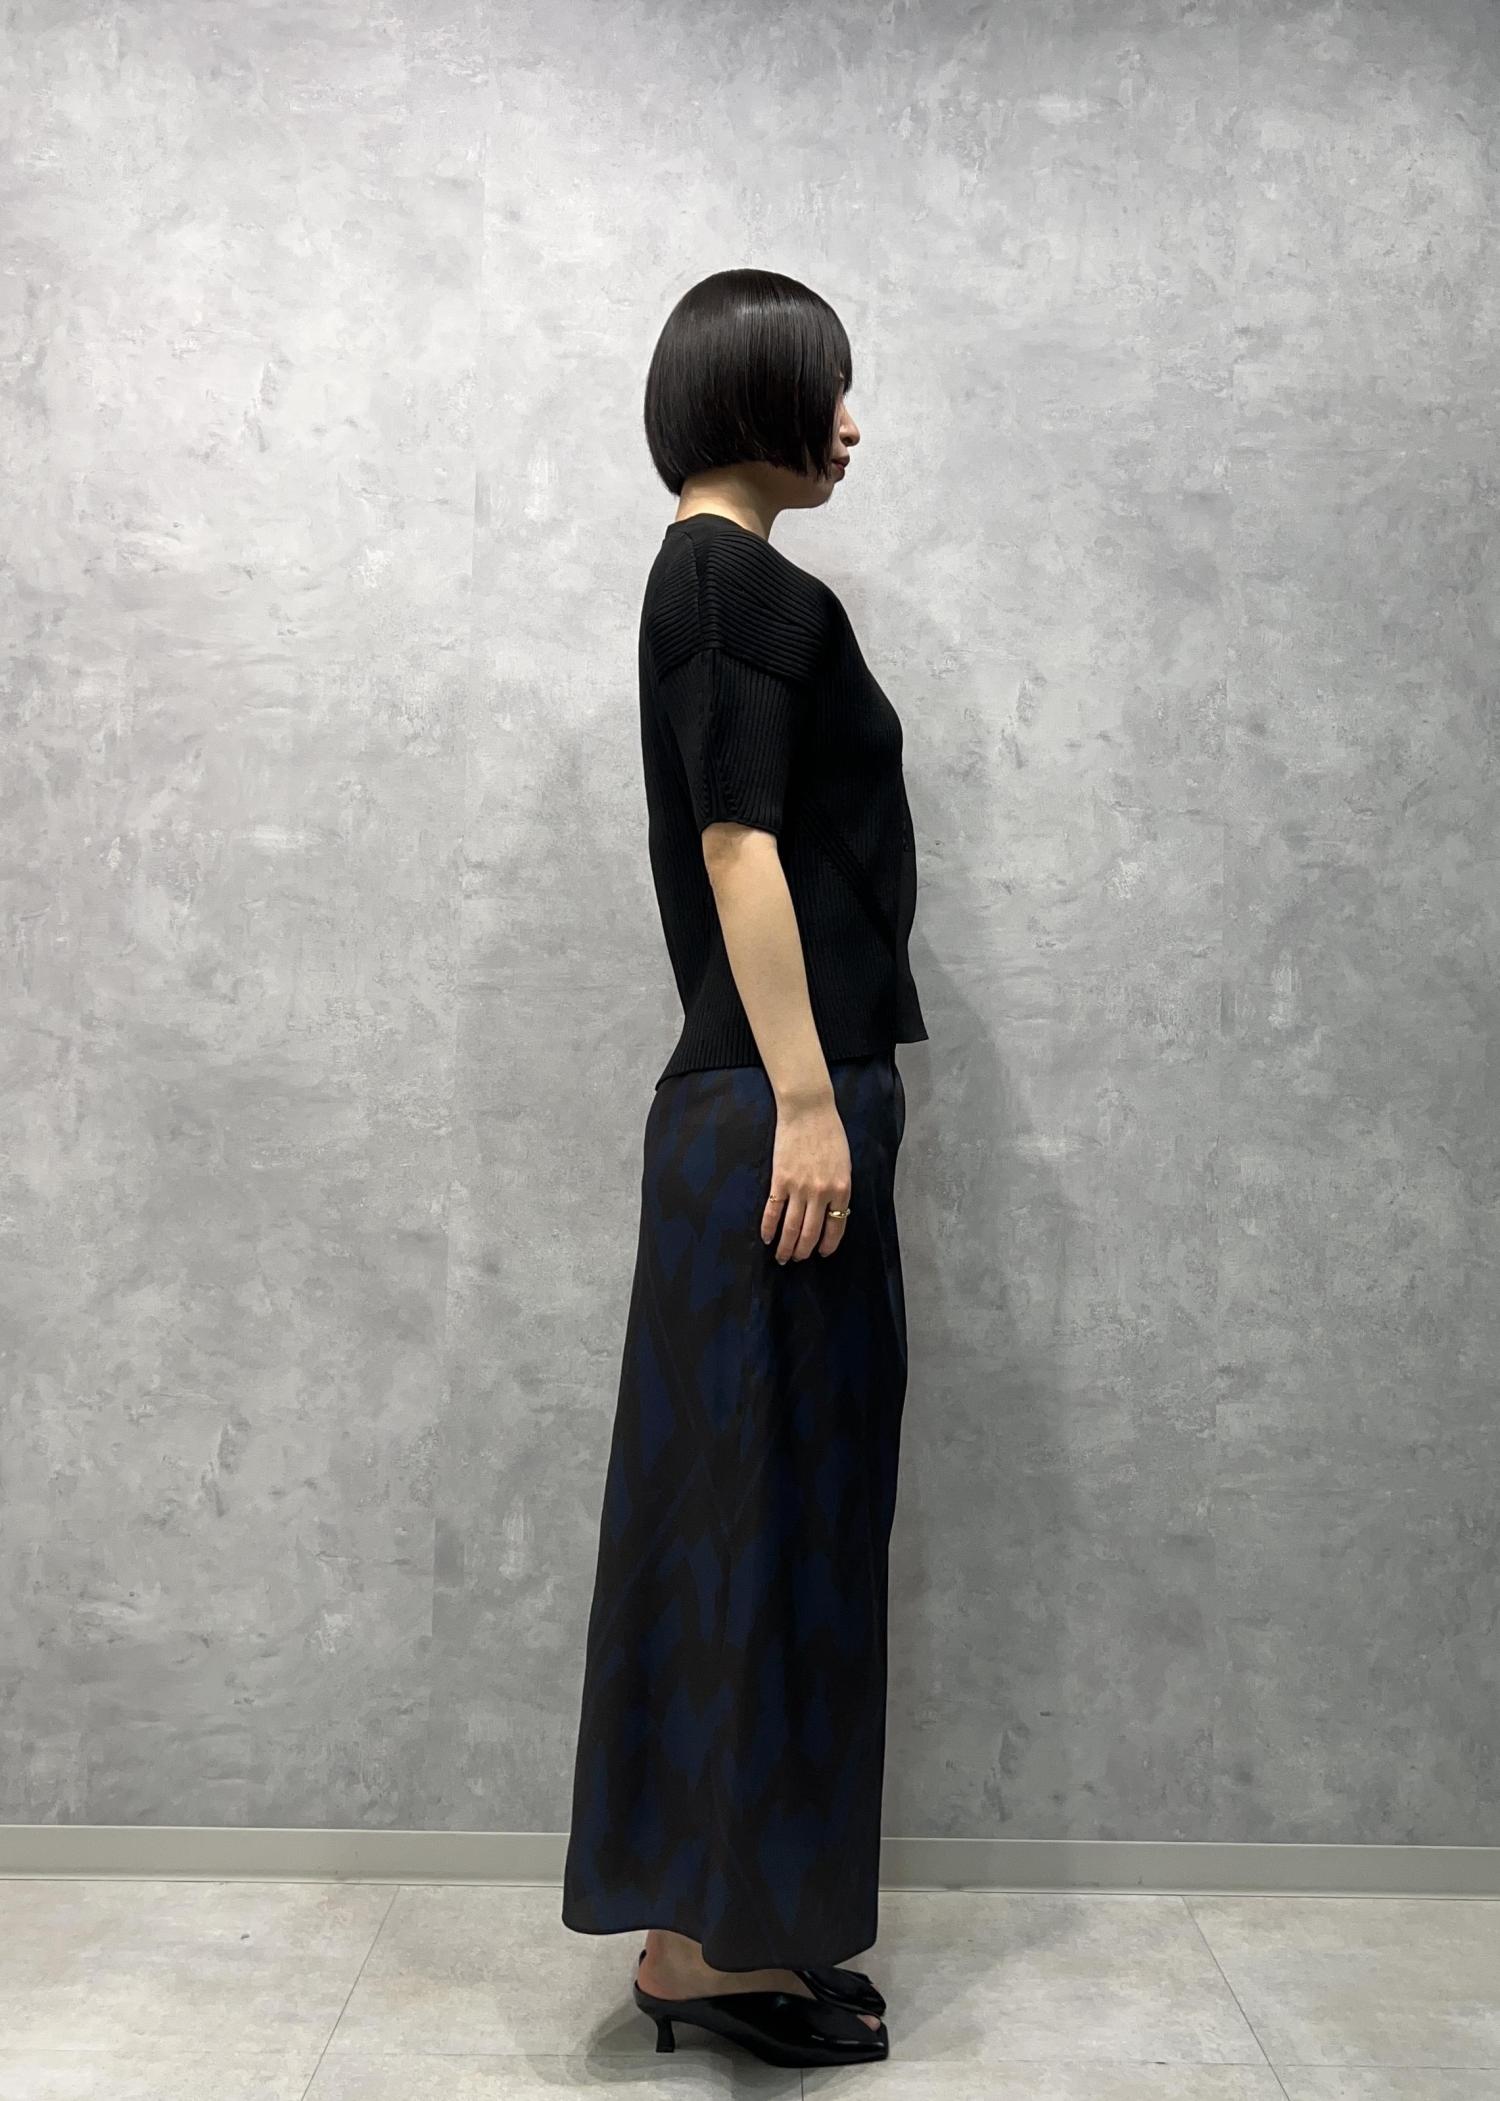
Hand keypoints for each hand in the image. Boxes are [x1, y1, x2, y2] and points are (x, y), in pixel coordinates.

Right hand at [761, 1090, 852, 1262]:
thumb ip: (838, 1187)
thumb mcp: (843, 1163)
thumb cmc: (829, 1133)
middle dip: (804, 1251)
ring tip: (782, 1258)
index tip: (822, 1253)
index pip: (836, 1227)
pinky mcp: (780, 1181)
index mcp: (842, 1189)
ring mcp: (799, 1188)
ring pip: (791, 1228)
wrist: (808, 1110)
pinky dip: (768, 1228)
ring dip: (786, 1247)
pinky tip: (766, 1238)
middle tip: (798, 1259)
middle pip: (811, 1233)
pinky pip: (773, 1211)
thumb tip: (829, 1211)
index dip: (828, 1244)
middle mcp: (822, 1193)